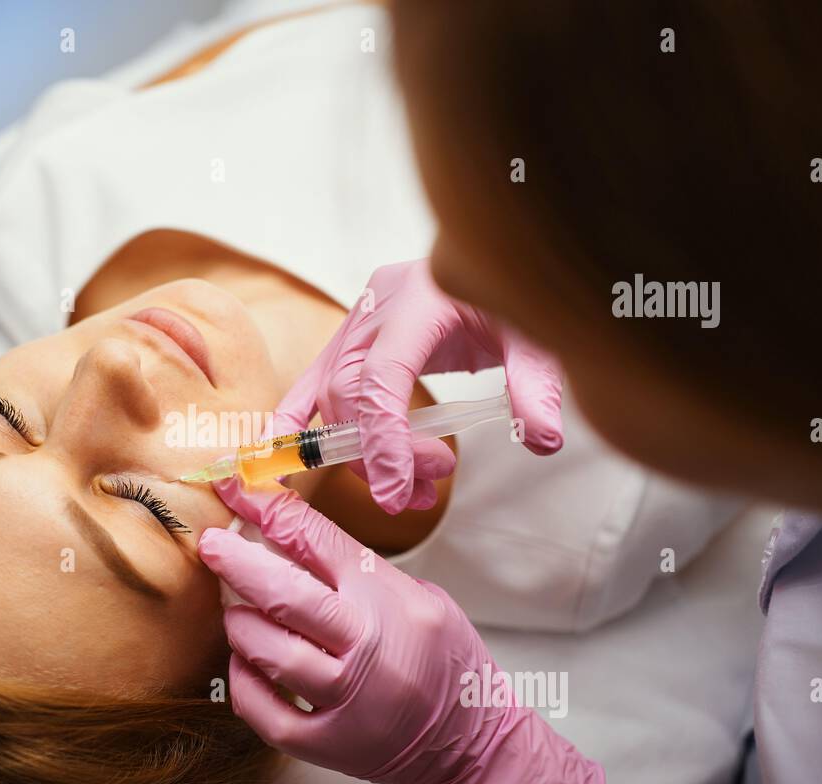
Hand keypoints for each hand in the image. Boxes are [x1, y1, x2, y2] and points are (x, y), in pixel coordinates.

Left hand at [198, 478, 604, 783]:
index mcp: (388, 601)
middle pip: (284, 594)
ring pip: (268, 651)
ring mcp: (346, 701)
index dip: (270, 510)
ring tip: (235, 611)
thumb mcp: (422, 597)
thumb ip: (361, 572)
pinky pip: (264, 710)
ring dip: (240, 624)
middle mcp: (366, 649)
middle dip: (237, 563)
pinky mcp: (327, 744)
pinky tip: (244, 663)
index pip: (317, 541)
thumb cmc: (443, 661)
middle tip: (211, 545)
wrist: (469, 743)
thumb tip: (290, 540)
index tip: (239, 489)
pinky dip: (244, 682)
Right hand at [272, 259, 564, 512]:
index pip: (383, 376)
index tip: (397, 492)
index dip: (384, 439)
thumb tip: (542, 440)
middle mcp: (378, 305)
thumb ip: (536, 387)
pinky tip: (278, 460)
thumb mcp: (536, 336)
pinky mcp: (349, 335)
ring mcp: (357, 318)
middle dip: (378, 452)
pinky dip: (295, 421)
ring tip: (408, 489)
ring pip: (331, 394)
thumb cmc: (510, 295)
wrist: (493, 253)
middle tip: (422, 489)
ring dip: (360, 452)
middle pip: (350, 391)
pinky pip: (311, 382)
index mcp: (421, 299)